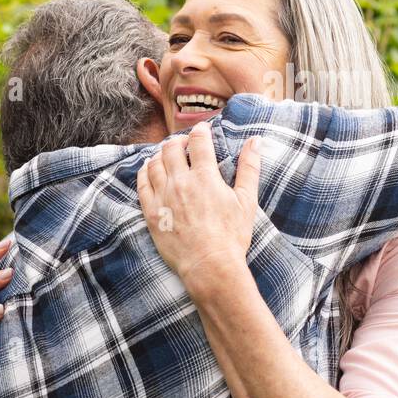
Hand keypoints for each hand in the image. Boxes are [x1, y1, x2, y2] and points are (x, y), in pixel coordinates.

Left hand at [136, 122, 260, 288]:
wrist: (209, 266)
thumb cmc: (232, 236)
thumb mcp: (247, 200)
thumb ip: (250, 168)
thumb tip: (255, 141)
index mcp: (205, 177)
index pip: (198, 140)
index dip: (201, 131)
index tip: (203, 131)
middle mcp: (181, 182)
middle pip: (171, 147)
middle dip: (179, 141)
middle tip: (185, 145)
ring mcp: (163, 197)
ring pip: (154, 162)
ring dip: (161, 154)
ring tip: (169, 157)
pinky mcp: (151, 212)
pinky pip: (142, 183)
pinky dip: (145, 171)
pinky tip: (151, 171)